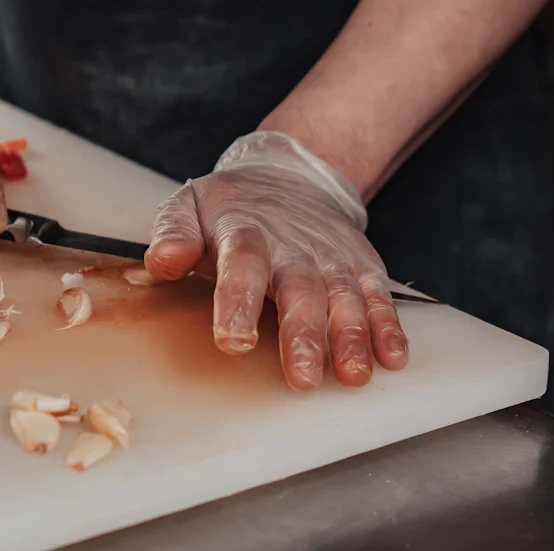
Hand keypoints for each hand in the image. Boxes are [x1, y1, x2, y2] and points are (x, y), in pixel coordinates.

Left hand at [144, 131, 408, 389]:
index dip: (238, 302)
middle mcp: (293, 247)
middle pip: (301, 290)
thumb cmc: (232, 206)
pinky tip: (392, 357)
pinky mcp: (360, 265)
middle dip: (304, 335)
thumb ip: (173, 233)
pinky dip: (388, 326)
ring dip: (352, 336)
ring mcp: (330, 257)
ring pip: (345, 297)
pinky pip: (378, 296)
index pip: (242, 265)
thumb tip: (161, 261)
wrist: (290, 175)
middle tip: (303, 378)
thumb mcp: (190, 205)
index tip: (234, 341)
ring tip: (352, 376)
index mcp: (245, 233)